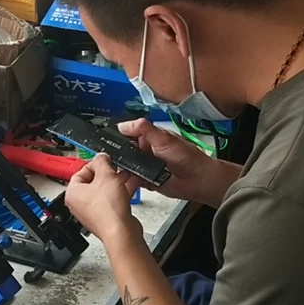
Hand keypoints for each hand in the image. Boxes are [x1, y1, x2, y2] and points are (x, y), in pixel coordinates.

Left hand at [64, 154, 140, 243]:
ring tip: (128, 175)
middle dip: (109, 173)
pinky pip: (112, 200)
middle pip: (93, 182)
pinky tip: (132, 185)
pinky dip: (121, 192)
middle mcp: (80, 204)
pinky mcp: (106, 217)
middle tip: (117, 168)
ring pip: (105, 191)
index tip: (106, 160)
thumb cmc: (108, 210)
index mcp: (73, 193)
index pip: (80, 172)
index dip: (95, 164)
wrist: (121, 232)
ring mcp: (93, 212)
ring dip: (117, 181)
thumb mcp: (106, 175)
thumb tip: (101, 156)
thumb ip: (103, 162)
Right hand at [116, 118, 238, 207]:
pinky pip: (132, 179)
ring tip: (117, 169)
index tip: (106, 139)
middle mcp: (146, 150)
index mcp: (149, 137)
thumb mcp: (164, 138)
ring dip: (122, 168)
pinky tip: (126, 180)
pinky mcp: (146, 180)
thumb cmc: (187, 157)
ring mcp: (145, 166)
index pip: (127, 133)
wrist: (197, 179)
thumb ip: (144, 129)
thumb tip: (124, 124)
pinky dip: (129, 180)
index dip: (117, 136)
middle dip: (117, 154)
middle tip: (110, 157)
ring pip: (126, 166)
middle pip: (123, 151)